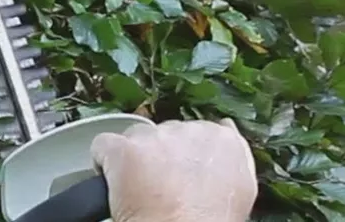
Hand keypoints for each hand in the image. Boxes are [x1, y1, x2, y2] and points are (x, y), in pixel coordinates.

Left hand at [90, 119, 257, 221]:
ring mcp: (156, 137)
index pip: (197, 132)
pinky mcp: (125, 148)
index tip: (178, 173)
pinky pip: (104, 145)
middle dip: (159, 156)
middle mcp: (191, 131)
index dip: (183, 154)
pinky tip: (112, 182)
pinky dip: (103, 162)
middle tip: (159, 186)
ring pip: (136, 137)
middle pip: (165, 134)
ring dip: (133, 158)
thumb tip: (225, 140)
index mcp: (223, 141)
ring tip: (137, 188)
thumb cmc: (210, 221)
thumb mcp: (240, 189)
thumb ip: (231, 158)